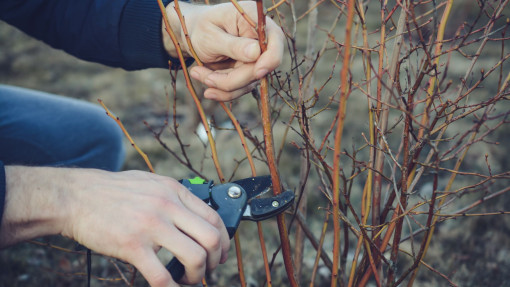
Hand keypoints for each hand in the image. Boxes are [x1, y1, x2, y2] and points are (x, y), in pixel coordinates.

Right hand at [0, 166, 229, 286]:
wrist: (76, 197)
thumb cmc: (112, 191)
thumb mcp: (150, 183)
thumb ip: (173, 197)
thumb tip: (195, 216)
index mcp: (174, 191)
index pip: (214, 217)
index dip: (223, 240)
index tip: (219, 253)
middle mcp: (167, 206)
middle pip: (211, 238)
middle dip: (215, 261)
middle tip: (208, 271)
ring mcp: (151, 226)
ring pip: (194, 257)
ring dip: (197, 276)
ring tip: (188, 280)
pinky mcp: (132, 246)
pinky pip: (162, 276)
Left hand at [162, 1, 283, 100]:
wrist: (193, 34)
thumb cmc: (200, 28)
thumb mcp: (210, 35)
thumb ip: (233, 45)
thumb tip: (256, 53)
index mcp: (254, 19)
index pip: (275, 40)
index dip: (270, 58)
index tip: (257, 72)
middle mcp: (260, 39)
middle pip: (259, 69)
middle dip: (230, 79)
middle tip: (200, 75)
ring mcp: (256, 58)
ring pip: (248, 83)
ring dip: (221, 85)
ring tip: (197, 73)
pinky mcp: (248, 72)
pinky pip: (240, 88)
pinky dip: (221, 89)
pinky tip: (204, 82)